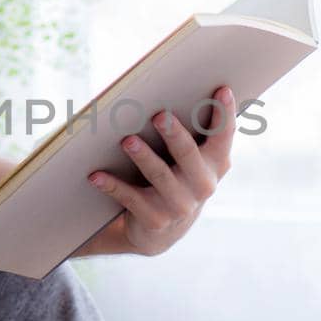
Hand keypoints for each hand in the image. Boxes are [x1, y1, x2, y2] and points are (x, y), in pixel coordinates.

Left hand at [84, 87, 237, 255]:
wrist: (163, 231)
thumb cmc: (176, 177)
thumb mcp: (191, 160)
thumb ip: (192, 133)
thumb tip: (170, 89)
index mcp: (216, 164)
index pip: (224, 136)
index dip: (225, 114)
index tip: (221, 90)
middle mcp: (202, 185)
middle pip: (188, 155)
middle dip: (174, 135)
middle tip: (159, 116)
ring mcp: (180, 206)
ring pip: (159, 175)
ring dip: (143, 157)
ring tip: (127, 141)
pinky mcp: (155, 220)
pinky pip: (131, 198)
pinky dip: (112, 185)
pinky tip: (95, 175)